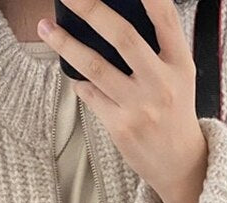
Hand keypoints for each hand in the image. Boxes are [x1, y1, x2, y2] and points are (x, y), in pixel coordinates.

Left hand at [36, 0, 207, 202]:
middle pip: (122, 36)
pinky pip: (90, 95)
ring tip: (46, 28)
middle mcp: (160, 83)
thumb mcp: (180, 76)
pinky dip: (79, 82)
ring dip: (65, 44)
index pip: (165, 18)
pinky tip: (74, 76)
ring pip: (95, 66)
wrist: (179, 163)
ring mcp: (139, 107)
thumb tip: (118, 16)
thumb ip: (159, 48)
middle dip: (91, 9)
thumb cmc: (174, 113)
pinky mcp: (120, 127)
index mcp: (180, 64)